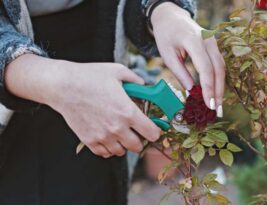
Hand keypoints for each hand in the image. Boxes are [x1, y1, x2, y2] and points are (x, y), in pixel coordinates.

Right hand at [5, 55, 160, 157]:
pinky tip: (108, 137)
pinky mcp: (89, 140)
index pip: (152, 133)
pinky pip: (104, 153)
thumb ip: (136, 80)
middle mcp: (117, 128)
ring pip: (121, 151)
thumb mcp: (118, 71)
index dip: (155, 131)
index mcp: (128, 112)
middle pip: (138, 146)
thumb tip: (145, 85)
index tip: (153, 128)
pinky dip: (108, 148)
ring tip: (121, 133)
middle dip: (140, 139)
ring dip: (124, 144)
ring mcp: (102, 136)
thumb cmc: (90, 76)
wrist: (62, 85)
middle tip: (136, 131)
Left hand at [151, 2, 225, 116]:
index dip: (209, 88)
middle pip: (219, 69)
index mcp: (193, 41)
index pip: (205, 68)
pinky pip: (219, 64)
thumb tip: (192, 93)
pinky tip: (216, 93)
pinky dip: (219, 80)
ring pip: (222, 67)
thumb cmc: (166, 35)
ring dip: (221, 87)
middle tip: (217, 111)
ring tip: (217, 106)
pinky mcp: (215, 46)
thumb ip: (180, 74)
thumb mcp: (167, 55)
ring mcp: (214, 42)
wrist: (171, 17)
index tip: (208, 105)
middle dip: (218, 91)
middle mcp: (208, 40)